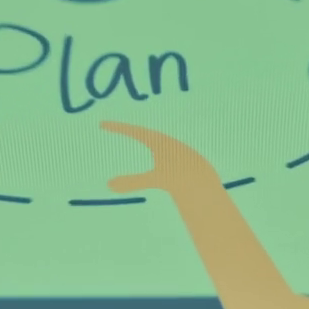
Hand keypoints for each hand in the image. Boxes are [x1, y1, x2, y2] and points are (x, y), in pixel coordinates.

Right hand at [101, 121, 220, 194]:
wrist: (206, 181)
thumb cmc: (180, 176)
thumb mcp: (155, 179)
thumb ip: (132, 181)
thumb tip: (109, 185)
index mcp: (158, 141)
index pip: (133, 131)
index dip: (117, 127)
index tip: (102, 124)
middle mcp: (167, 141)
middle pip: (144, 133)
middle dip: (129, 131)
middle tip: (116, 128)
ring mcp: (176, 148)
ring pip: (157, 140)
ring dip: (145, 138)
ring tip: (136, 137)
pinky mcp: (183, 157)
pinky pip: (165, 149)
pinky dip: (156, 149)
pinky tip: (158, 156)